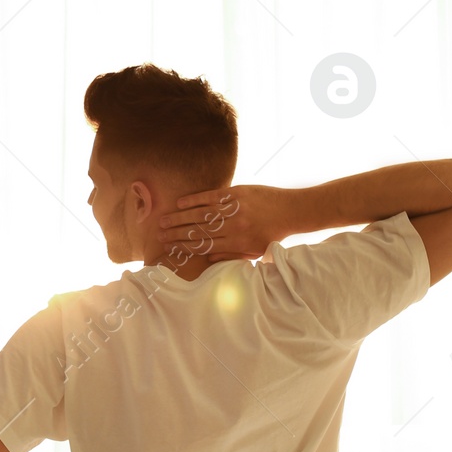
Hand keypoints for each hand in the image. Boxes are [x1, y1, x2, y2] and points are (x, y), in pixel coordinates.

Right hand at [157, 185, 295, 261]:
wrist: (291, 211)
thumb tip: (208, 257)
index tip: (170, 247)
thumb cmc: (272, 233)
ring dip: (180, 218)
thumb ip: (231, 255)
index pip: (204, 246)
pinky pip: (211, 197)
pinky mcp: (236, 193)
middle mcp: (233, 227)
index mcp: (236, 243)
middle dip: (176, 233)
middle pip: (198, 231)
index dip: (184, 247)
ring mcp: (234, 209)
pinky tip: (180, 203)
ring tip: (164, 220)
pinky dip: (194, 200)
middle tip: (159, 234)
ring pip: (201, 214)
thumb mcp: (254, 250)